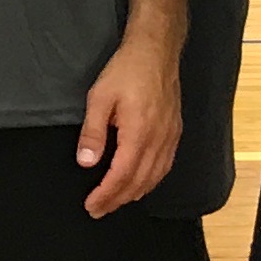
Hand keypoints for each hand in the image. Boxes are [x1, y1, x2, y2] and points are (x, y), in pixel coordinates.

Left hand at [77, 37, 181, 215]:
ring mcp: (170, 137)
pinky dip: (151, 181)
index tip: (91, 206)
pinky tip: (140, 183)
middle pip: (138, 183)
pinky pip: (164, 166)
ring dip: (134, 194)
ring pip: (154, 178)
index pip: (121, 176)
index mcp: (138, 133)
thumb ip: (93, 133)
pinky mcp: (175, 132)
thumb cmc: (127, 70)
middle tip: (98, 210)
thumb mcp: (100, 98)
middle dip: (117, 200)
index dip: (106, 195)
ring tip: (115, 201)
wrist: (156, 51)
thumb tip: (86, 162)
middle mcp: (158, 140)